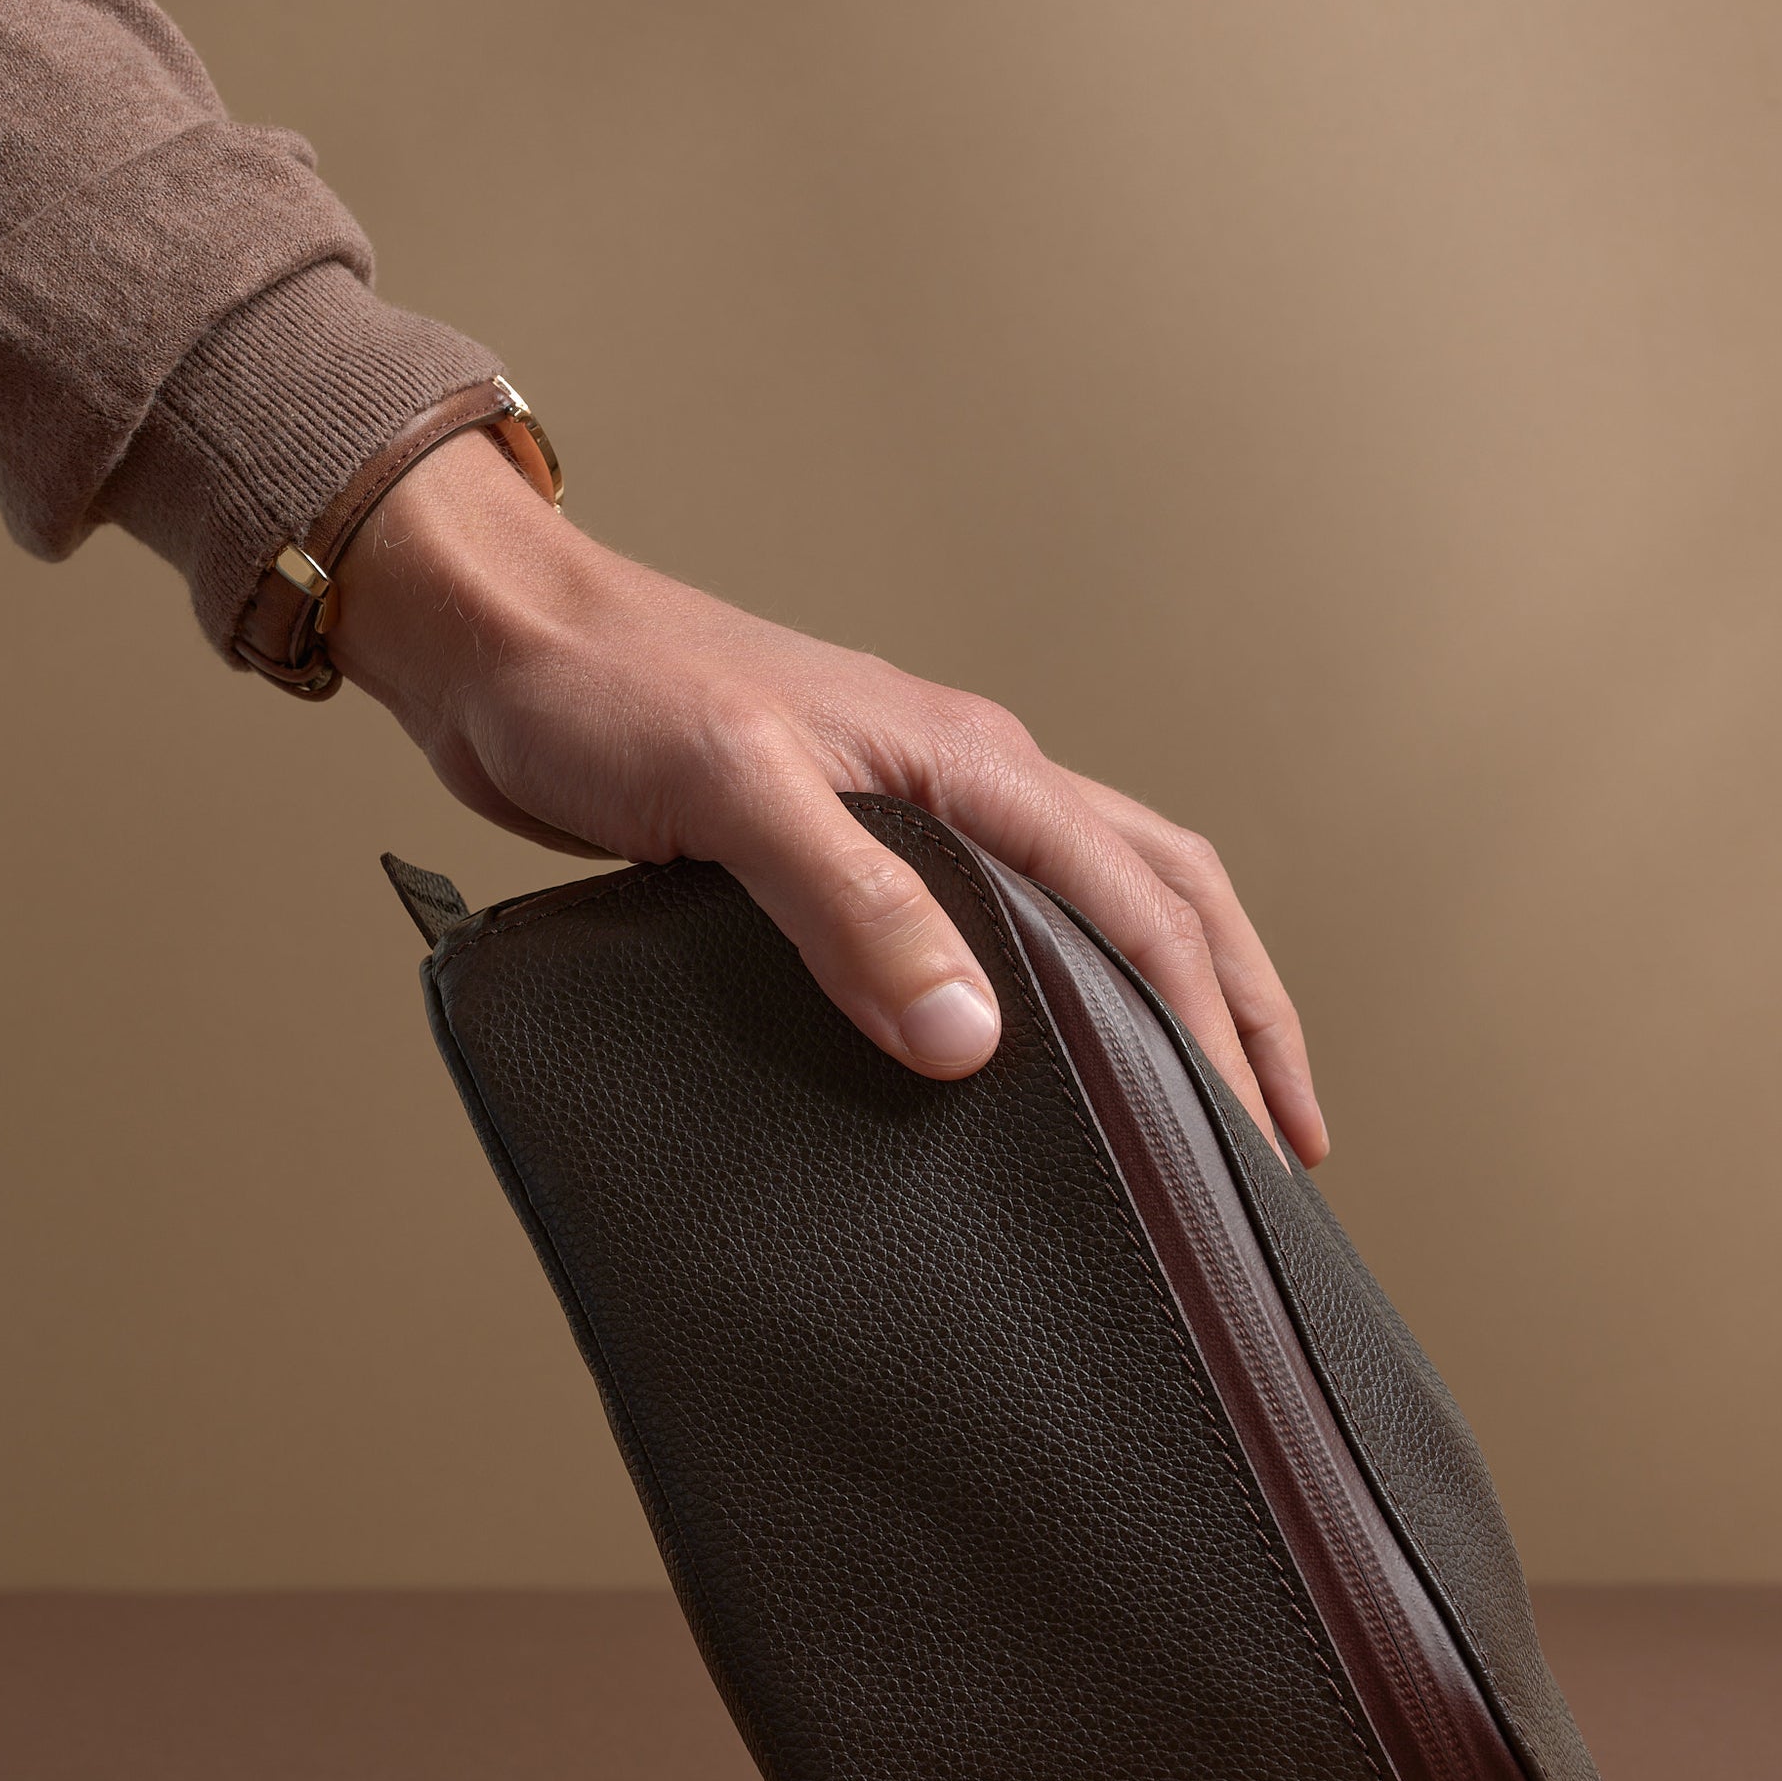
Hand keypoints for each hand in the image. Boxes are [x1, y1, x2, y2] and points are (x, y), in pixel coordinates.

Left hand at [328, 430, 1327, 1165]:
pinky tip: (1032, 1053)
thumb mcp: (733, 795)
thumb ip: (852, 908)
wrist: (498, 644)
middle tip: (1283, 1136)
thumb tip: (971, 1034)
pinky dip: (1058, 985)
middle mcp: (963, 784)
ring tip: (1203, 1102)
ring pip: (1094, 900)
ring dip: (1167, 992)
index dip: (1217, 1025)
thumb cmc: (603, 692)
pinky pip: (998, 918)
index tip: (1258, 1136)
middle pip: (1164, 890)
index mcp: (968, 766)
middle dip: (1242, 1010)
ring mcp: (911, 813)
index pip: (1145, 902)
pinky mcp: (846, 847)